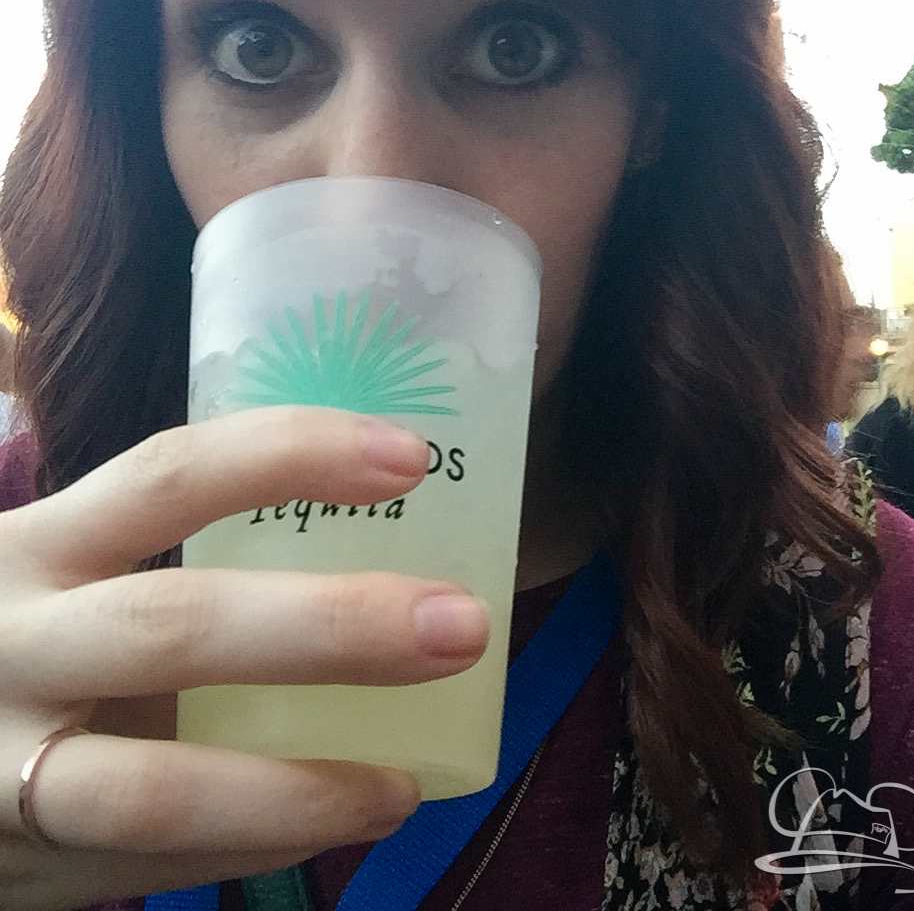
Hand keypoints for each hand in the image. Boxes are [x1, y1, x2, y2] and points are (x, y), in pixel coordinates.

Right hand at [0, 407, 489, 910]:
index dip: (291, 456)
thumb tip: (366, 557)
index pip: (170, 473)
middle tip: (459, 626)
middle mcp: (13, 644)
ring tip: (404, 785)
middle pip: (179, 626)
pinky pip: (155, 866)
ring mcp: (4, 769)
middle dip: (334, 626)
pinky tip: (337, 820)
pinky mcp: (21, 867)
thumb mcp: (69, 576)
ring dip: (302, 789)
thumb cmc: (22, 637)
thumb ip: (171, 563)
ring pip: (160, 791)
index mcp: (40, 544)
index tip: (409, 458)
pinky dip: (260, 844)